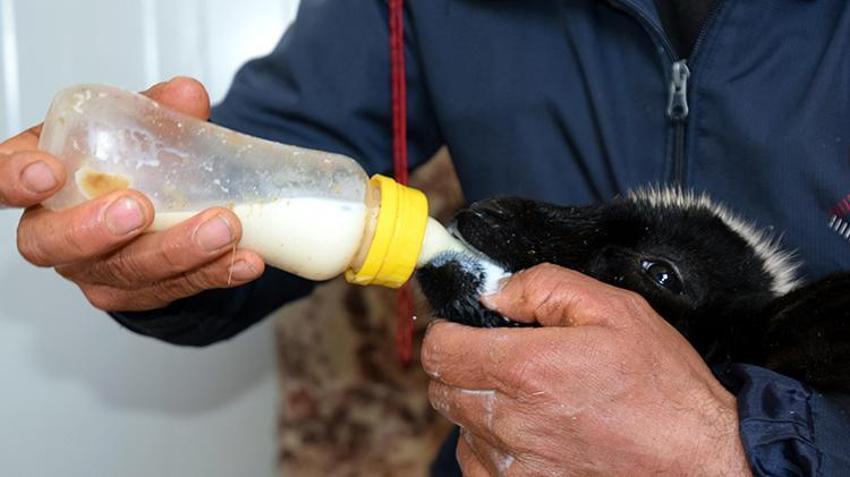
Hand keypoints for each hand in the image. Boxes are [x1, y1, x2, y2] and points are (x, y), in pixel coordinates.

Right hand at [7, 77, 264, 310]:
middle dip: (96, 230)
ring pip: (126, 272)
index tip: (46, 171)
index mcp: (40, 179)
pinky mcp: (137, 294)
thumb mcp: (134, 128)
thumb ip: (156, 110)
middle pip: (54, 245)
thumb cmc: (126, 162)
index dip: (12, 181)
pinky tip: (245, 261)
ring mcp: (94, 270)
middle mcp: (55, 232)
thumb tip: (188, 95)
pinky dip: (215, 274)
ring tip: (224, 228)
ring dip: (178, 252)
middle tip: (140, 210)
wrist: (153, 210)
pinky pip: (173, 290)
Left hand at [422, 264, 751, 475]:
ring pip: (458, 424)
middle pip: (442, 387)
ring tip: (523, 395)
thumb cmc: (660, 387)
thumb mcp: (611, 309)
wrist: (697, 458)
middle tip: (498, 356)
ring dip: (476, 403)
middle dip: (460, 364)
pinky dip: (488, 443)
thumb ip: (542, 287)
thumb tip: (494, 291)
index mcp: (526, 369)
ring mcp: (515, 463)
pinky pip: (476, 462)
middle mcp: (511, 421)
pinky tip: (524, 430)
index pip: (439, 350)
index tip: (465, 328)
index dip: (448, 332)